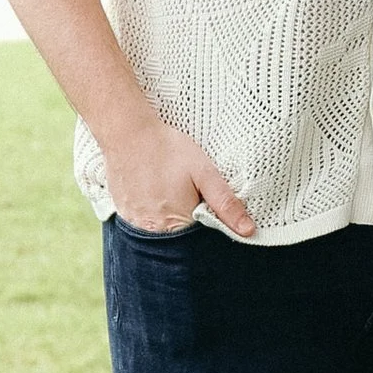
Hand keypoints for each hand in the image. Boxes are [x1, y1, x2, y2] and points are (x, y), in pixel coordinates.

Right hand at [99, 109, 255, 237]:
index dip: (207, 221)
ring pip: (161, 229)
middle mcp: (154, 230)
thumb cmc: (167, 150)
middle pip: (179, 236)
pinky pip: (143, 220)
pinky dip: (151, 209)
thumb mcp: (204, 172)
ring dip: (168, 214)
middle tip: (184, 189)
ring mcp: (135, 223)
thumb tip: (248, 230)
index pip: (200, 239)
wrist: (127, 133)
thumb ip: (225, 203)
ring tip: (167, 186)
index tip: (204, 201)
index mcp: (178, 224)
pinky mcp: (123, 213)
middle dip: (187, 218)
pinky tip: (153, 189)